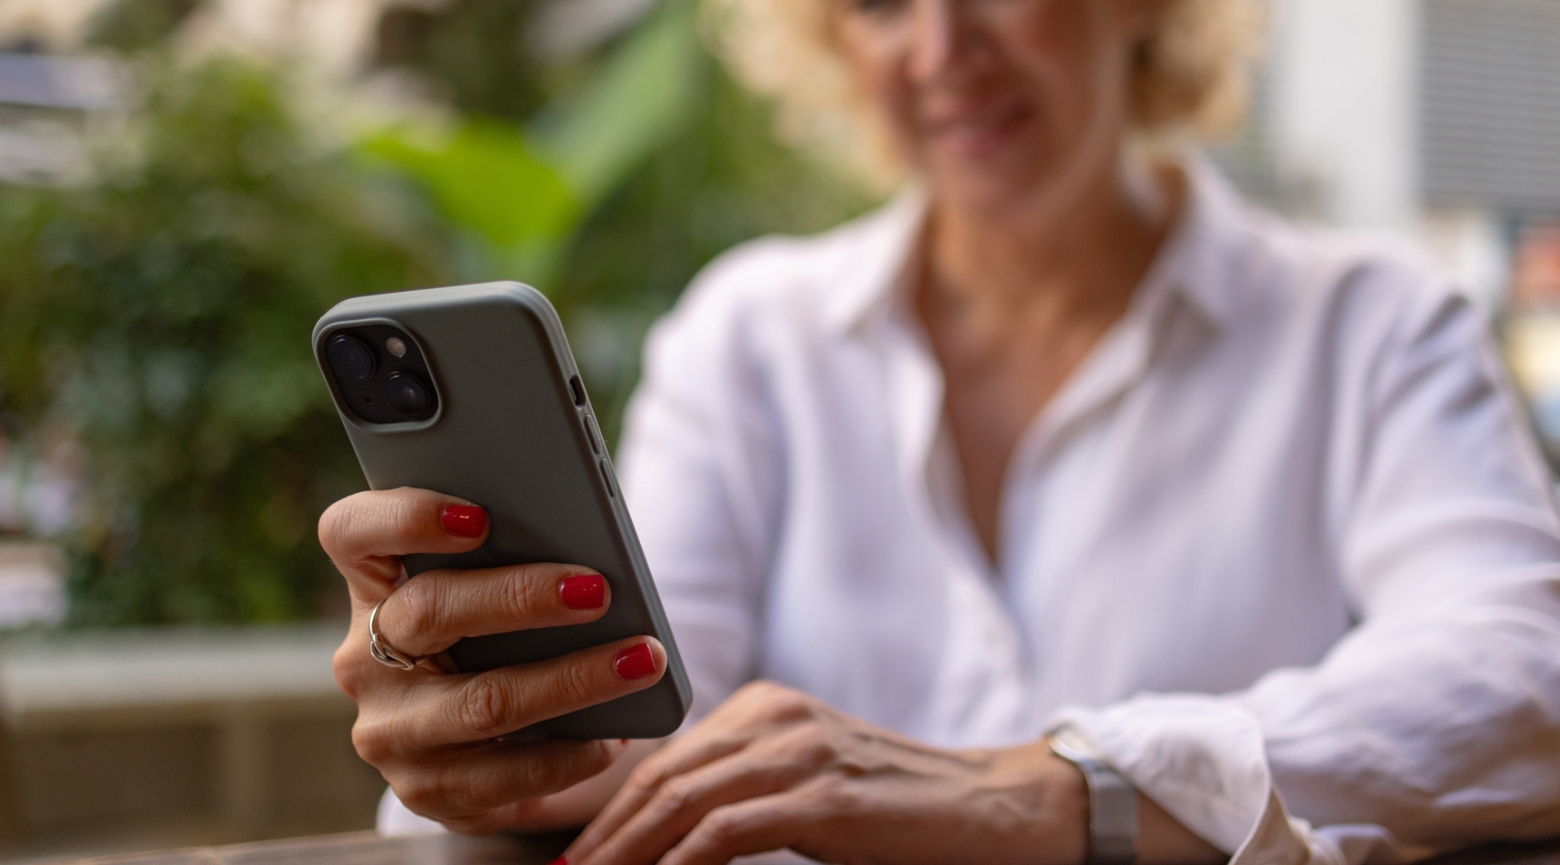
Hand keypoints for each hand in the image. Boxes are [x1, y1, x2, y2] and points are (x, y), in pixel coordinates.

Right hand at [320, 487, 668, 833]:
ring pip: (481, 701)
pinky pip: (506, 774)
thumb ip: (514, 557)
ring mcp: (391, 730)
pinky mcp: (426, 790)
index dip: (405, 517)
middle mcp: (366, 658)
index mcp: (374, 586)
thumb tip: (589, 541)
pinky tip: (616, 733)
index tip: (480, 517)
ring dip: (573, 679)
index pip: (351, 533)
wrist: (485, 751)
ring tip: (640, 658)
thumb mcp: (494, 593)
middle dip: (521, 597)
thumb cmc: (503, 641)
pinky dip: (571, 752)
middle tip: (598, 590)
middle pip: (428, 611)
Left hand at [564, 681, 1086, 864]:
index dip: (598, 809)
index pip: (660, 760)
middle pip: (656, 781)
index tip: (557, 852)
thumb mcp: (809, 795)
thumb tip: (664, 844)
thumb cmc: (903, 815)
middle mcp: (776, 717)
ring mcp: (801, 752)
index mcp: (765, 709)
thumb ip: (743, 800)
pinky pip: (726, 833)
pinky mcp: (826, 796)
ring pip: (679, 805)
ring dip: (622, 857)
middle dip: (595, 840)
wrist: (1002, 811)